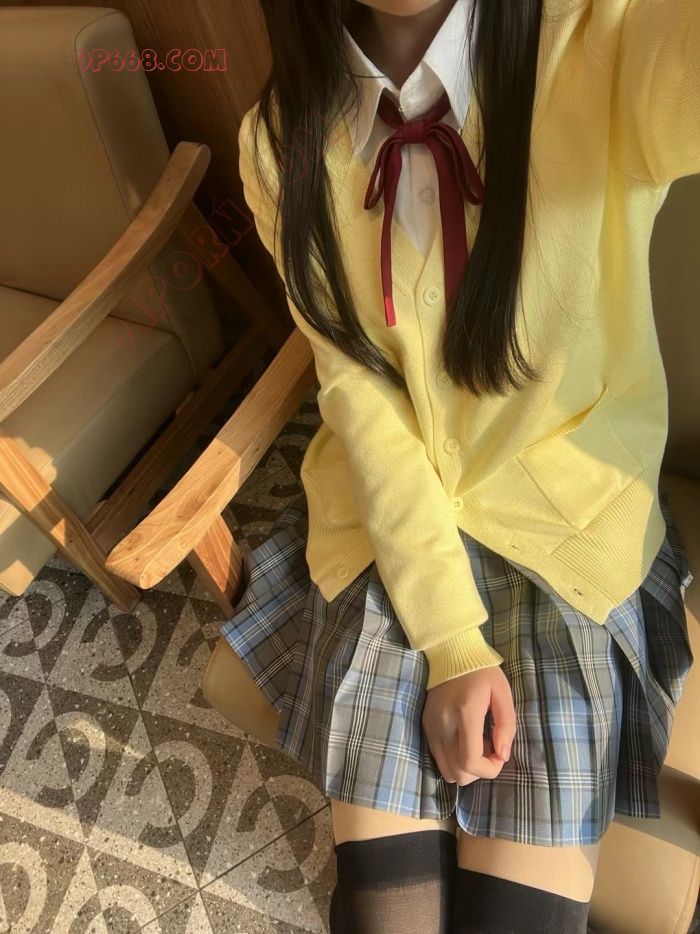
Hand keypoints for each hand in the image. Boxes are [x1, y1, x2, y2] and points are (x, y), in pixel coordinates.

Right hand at [422, 665, 515, 784]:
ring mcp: (431, 727)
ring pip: (446, 770)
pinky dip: (454, 757)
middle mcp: (443, 725)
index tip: (500, 755)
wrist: (450, 652)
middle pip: (458, 774)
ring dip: (465, 766)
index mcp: (465, 714)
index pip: (470, 762)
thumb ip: (506, 725)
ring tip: (476, 743)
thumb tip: (503, 755)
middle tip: (489, 747)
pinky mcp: (426, 726)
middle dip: (478, 770)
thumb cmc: (481, 671)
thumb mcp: (502, 693)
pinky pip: (439, 757)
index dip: (489, 770)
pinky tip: (463, 738)